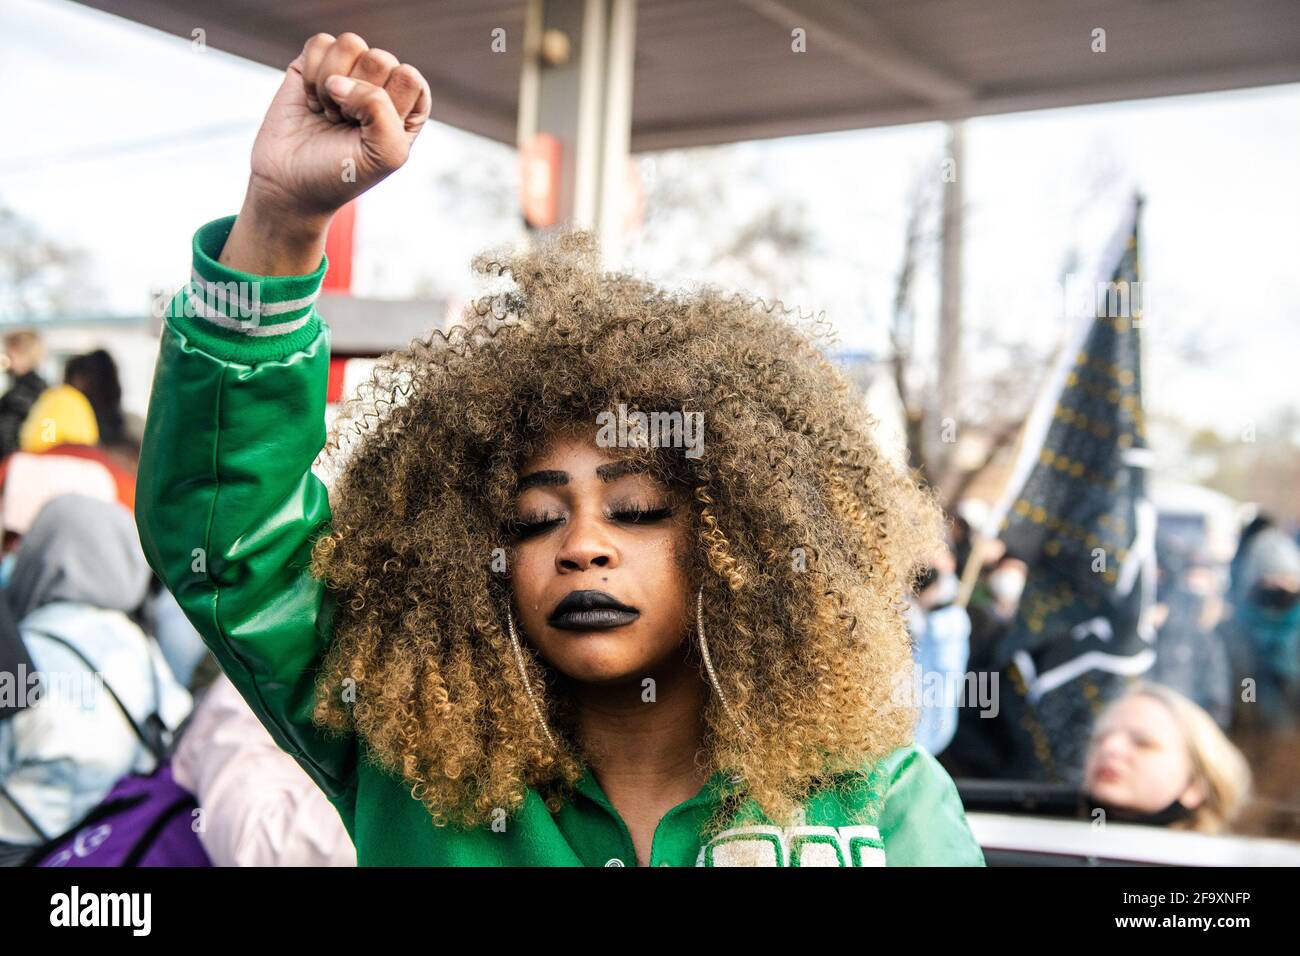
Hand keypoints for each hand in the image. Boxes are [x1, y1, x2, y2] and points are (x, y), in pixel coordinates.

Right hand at [222, 33, 430, 274]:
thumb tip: (339, 81)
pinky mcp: (315, 64)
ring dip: (332, 85)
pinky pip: (320, 43)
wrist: (292, 185)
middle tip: (345, 124)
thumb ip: (381, 110)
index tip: (369, 134)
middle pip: (380, 58)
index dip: (386, 105)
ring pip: (350, 44)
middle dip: (357, 97)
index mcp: (409, 107)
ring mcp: (349, 71)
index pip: (409, 78)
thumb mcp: (384, 154)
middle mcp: (382, 85)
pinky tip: (312, 102)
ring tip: (329, 113)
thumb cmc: (343, 175)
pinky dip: (311, 76)